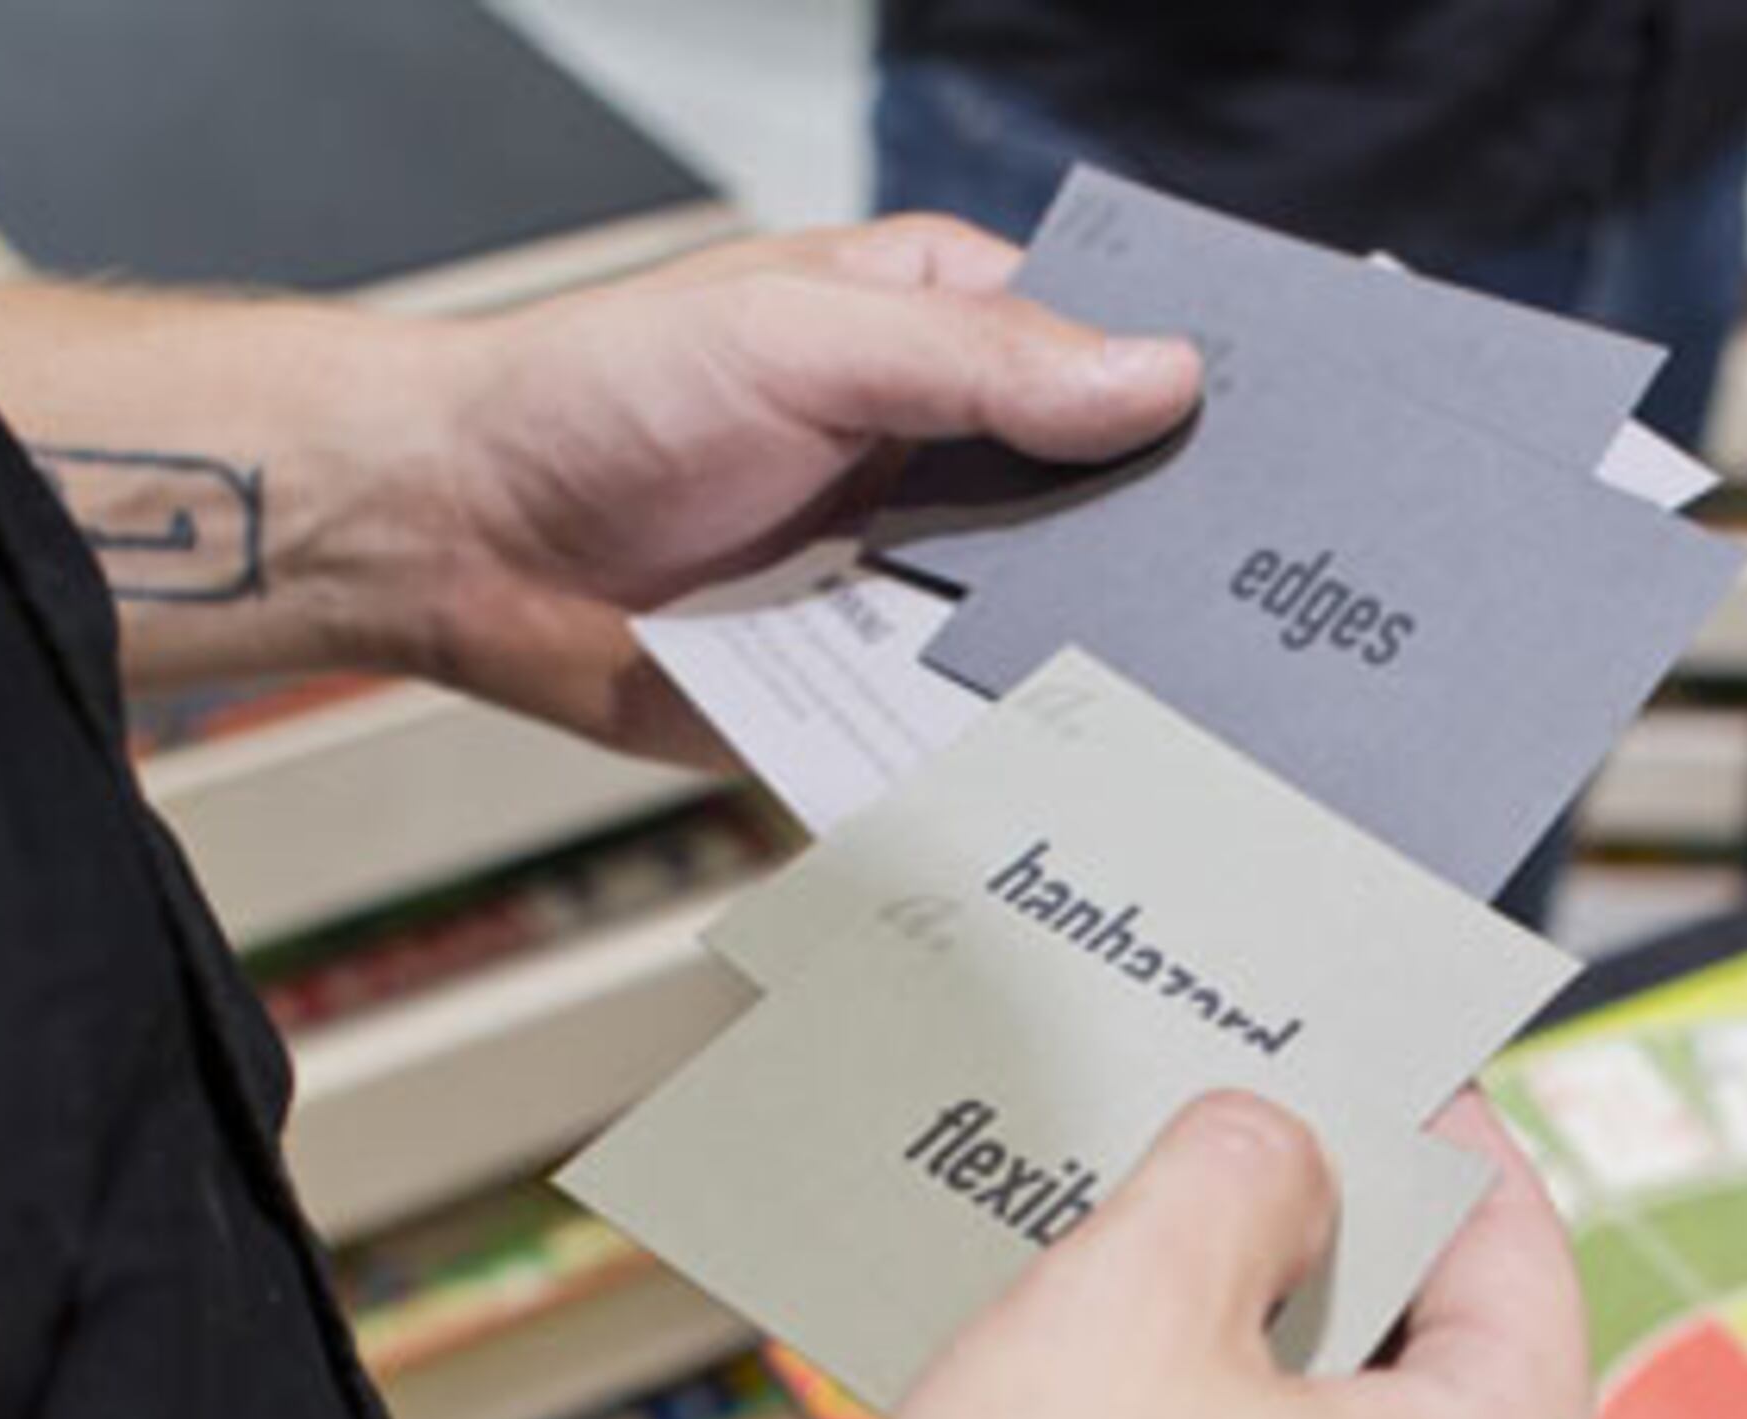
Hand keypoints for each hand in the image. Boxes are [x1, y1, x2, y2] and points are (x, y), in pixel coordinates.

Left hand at [408, 216, 1198, 757]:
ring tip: (1192, 687)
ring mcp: (924, 579)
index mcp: (951, 334)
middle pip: (1115, 506)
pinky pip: (973, 722)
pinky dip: (1016, 744)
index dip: (1200, 395)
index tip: (1280, 443)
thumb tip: (1157, 373)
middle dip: (1171, 548)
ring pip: (1061, 627)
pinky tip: (1076, 756)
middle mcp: (954, 459)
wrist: (466, 544)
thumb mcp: (799, 339)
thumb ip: (980, 360)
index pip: (1121, 353)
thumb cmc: (594, 400)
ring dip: (1105, 658)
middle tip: (1255, 588)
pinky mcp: (879, 688)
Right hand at [724, 1088, 1605, 1418]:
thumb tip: (1283, 1150)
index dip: (1418, 1125)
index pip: (1512, 1237)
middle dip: (1332, 1247)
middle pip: (1449, 1355)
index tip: (1350, 1064)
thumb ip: (1243, 1170)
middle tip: (1225, 1155)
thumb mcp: (1130, 1296)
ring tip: (1141, 1283)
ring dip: (1267, 1367)